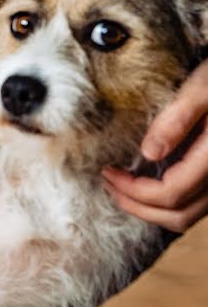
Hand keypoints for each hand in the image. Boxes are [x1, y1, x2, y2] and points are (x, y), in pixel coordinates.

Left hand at [102, 61, 207, 231]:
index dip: (133, 190)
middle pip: (178, 215)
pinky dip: (166, 204)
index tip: (108, 172)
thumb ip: (176, 120)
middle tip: (108, 184)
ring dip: (151, 210)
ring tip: (120, 188)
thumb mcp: (201, 89)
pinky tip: (144, 185)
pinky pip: (194, 205)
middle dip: (137, 206)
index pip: (171, 192)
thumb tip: (148, 153)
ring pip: (187, 216)